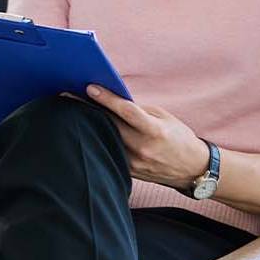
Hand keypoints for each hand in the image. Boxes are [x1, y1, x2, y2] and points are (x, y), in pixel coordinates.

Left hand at [70, 84, 210, 190]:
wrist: (192, 170)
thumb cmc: (179, 138)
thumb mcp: (165, 118)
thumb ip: (140, 110)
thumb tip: (113, 101)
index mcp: (155, 131)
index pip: (127, 111)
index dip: (107, 98)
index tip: (90, 87)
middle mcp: (142, 148)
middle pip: (109, 124)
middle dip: (88, 108)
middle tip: (67, 94)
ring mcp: (134, 162)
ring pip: (105, 139)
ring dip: (89, 124)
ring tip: (70, 109)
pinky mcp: (129, 172)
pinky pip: (109, 151)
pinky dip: (98, 139)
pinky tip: (85, 130)